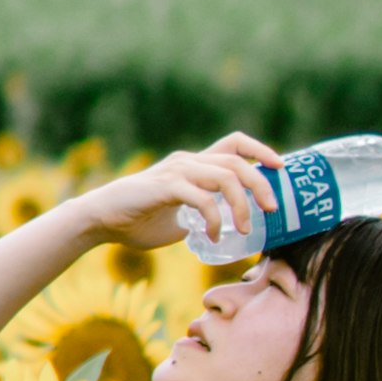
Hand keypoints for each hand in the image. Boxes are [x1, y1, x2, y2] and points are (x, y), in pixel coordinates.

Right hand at [82, 133, 283, 259]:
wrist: (101, 220)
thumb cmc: (139, 220)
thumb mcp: (181, 217)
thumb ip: (202, 217)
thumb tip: (227, 234)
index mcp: (194, 164)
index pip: (235, 144)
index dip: (261, 151)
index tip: (280, 168)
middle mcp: (189, 161)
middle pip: (237, 161)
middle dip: (261, 184)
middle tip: (272, 209)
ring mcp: (177, 172)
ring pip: (225, 177)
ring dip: (242, 204)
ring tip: (245, 229)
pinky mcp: (165, 187)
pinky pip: (202, 198)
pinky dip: (215, 219)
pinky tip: (214, 236)